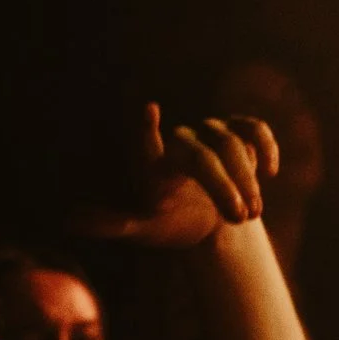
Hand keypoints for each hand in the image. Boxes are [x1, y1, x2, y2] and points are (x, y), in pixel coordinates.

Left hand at [73, 103, 282, 248]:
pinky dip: (266, 147)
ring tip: (252, 214)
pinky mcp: (238, 132)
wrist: (210, 221)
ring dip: (247, 181)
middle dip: (224, 187)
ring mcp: (210, 134)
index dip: (148, 130)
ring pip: (233, 145)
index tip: (148, 109)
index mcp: (152, 166)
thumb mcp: (143, 230)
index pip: (147, 145)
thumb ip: (112, 224)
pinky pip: (255, 128)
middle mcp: (180, 143)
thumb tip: (67, 219)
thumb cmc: (171, 226)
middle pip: (203, 156)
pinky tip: (271, 172)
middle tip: (240, 217)